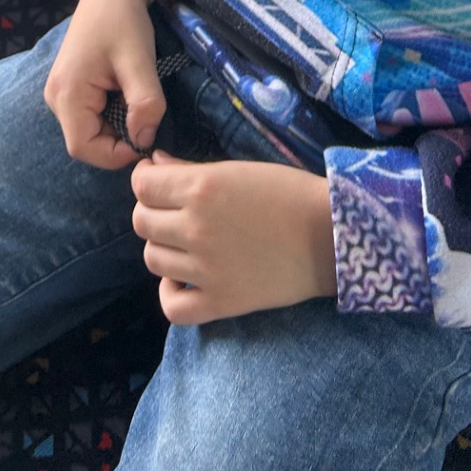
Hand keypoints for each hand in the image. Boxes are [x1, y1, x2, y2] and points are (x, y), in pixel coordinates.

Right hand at [43, 0, 163, 168]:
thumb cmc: (123, 18)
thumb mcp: (139, 60)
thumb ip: (144, 103)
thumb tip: (145, 142)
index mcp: (66, 93)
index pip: (84, 148)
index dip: (116, 154)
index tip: (147, 137)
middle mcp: (56, 97)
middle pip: (86, 142)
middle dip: (119, 140)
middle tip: (147, 118)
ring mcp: (60, 92)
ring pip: (89, 130)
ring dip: (117, 127)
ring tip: (137, 101)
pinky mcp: (70, 87)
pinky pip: (90, 116)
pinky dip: (112, 114)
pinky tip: (127, 94)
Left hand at [131, 152, 336, 325]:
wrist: (328, 235)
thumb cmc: (287, 192)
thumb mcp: (237, 169)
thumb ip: (190, 169)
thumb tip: (153, 163)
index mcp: (200, 188)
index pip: (142, 186)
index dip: (144, 180)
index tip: (155, 179)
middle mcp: (195, 228)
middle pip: (141, 222)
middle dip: (152, 211)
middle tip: (172, 210)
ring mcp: (205, 269)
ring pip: (152, 259)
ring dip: (162, 247)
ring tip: (182, 242)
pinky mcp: (221, 302)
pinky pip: (172, 307)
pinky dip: (170, 293)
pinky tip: (183, 279)